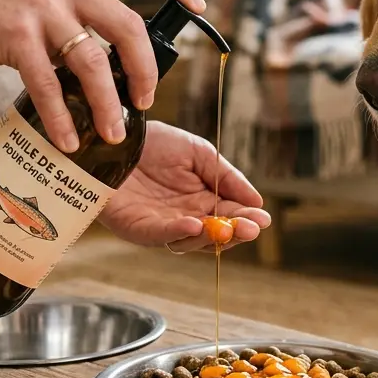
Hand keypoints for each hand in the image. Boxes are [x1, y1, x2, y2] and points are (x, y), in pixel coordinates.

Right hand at [0, 0, 203, 153]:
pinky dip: (62, 116)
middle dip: (146, 69)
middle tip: (147, 100)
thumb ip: (75, 12)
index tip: (198, 3)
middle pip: (129, 25)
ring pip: (93, 61)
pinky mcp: (13, 35)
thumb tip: (110, 58)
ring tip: (113, 133)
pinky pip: (48, 83)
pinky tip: (67, 139)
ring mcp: (41, 8)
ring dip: (109, 104)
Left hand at [99, 122, 270, 251]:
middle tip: (250, 228)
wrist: (115, 136)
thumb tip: (257, 201)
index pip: (230, 215)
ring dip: (210, 237)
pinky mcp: (138, 228)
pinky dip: (178, 232)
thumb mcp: (198, 153)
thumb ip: (226, 176)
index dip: (246, 218)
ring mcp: (161, 225)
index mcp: (201, 199)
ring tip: (227, 227)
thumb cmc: (153, 143)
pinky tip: (194, 225)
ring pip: (191, 241)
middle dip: (234, 233)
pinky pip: (160, 235)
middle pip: (214, 234)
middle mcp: (184, 216)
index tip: (262, 219)